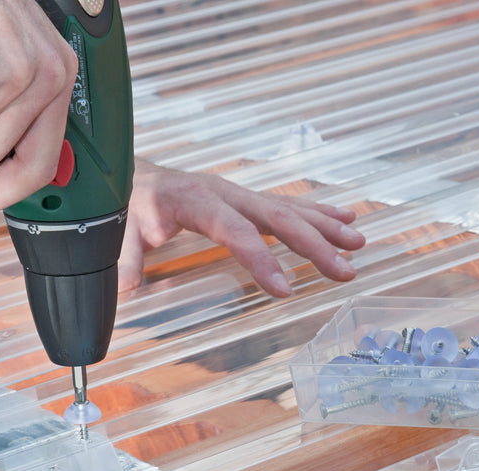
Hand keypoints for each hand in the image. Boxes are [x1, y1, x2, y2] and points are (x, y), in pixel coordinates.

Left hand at [119, 160, 366, 294]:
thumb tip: (127, 286)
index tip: (285, 289)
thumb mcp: (121, 228)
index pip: (236, 232)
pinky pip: (287, 204)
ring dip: (326, 228)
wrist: (131, 172)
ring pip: (290, 209)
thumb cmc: (130, 202)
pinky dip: (319, 212)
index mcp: (197, 201)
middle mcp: (225, 193)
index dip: (261, 260)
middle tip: (344, 270)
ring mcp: (239, 193)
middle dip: (314, 244)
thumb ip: (125, 256)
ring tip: (358, 244)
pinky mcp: (246, 198)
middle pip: (277, 218)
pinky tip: (346, 219)